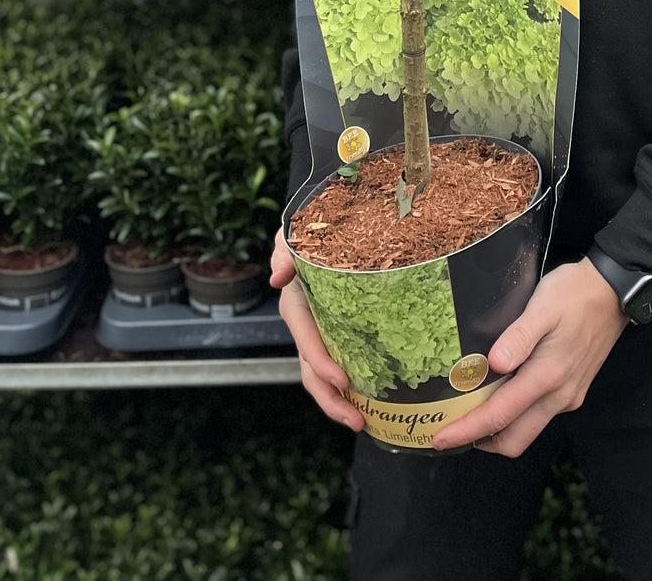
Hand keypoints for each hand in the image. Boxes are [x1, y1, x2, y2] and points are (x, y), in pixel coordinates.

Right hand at [271, 227, 363, 433]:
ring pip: (324, 376)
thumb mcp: (292, 234)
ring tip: (363, 421)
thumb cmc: (307, 232)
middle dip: (331, 400)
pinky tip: (374, 400)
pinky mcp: (337, 334)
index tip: (344, 381)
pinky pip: (341, 363)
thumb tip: (277, 276)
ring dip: (340, 402)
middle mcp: (307, 326)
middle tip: (357, 420)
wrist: (322, 229)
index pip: (307, 341)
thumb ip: (284, 251)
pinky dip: (352, 387)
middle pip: (312, 372)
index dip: (322, 363)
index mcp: (296, 305)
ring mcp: (321, 334)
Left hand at [431, 258, 627, 457]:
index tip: (440, 438)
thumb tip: (494, 365)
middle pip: (514, 439)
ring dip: (498, 431)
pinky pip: (539, 416)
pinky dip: (516, 417)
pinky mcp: (573, 389)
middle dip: (480, 441)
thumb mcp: (542, 306)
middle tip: (450, 430)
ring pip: (527, 430)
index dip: (467, 431)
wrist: (614, 290)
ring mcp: (568, 395)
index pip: (500, 416)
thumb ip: (518, 337)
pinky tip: (501, 395)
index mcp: (547, 376)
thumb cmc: (575, 293)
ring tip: (471, 414)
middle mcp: (559, 395)